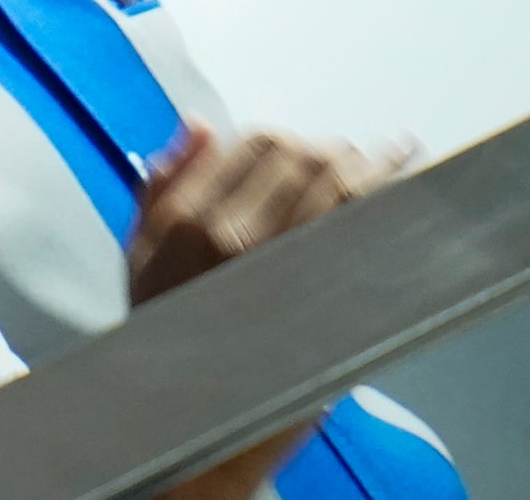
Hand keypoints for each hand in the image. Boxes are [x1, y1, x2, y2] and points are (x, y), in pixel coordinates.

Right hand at [128, 124, 402, 305]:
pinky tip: (398, 195)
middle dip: (332, 149)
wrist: (195, 412)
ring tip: (392, 155)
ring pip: (345, 186)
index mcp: (192, 220)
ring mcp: (291, 268)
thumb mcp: (141, 250)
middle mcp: (242, 237)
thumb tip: (201, 127)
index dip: (283, 139)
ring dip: (373, 164)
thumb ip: (164, 184)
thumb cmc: (168, 329)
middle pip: (307, 158)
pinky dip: (388, 205)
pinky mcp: (330, 300)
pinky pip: (366, 233)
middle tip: (348, 153)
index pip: (256, 143)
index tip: (298, 148)